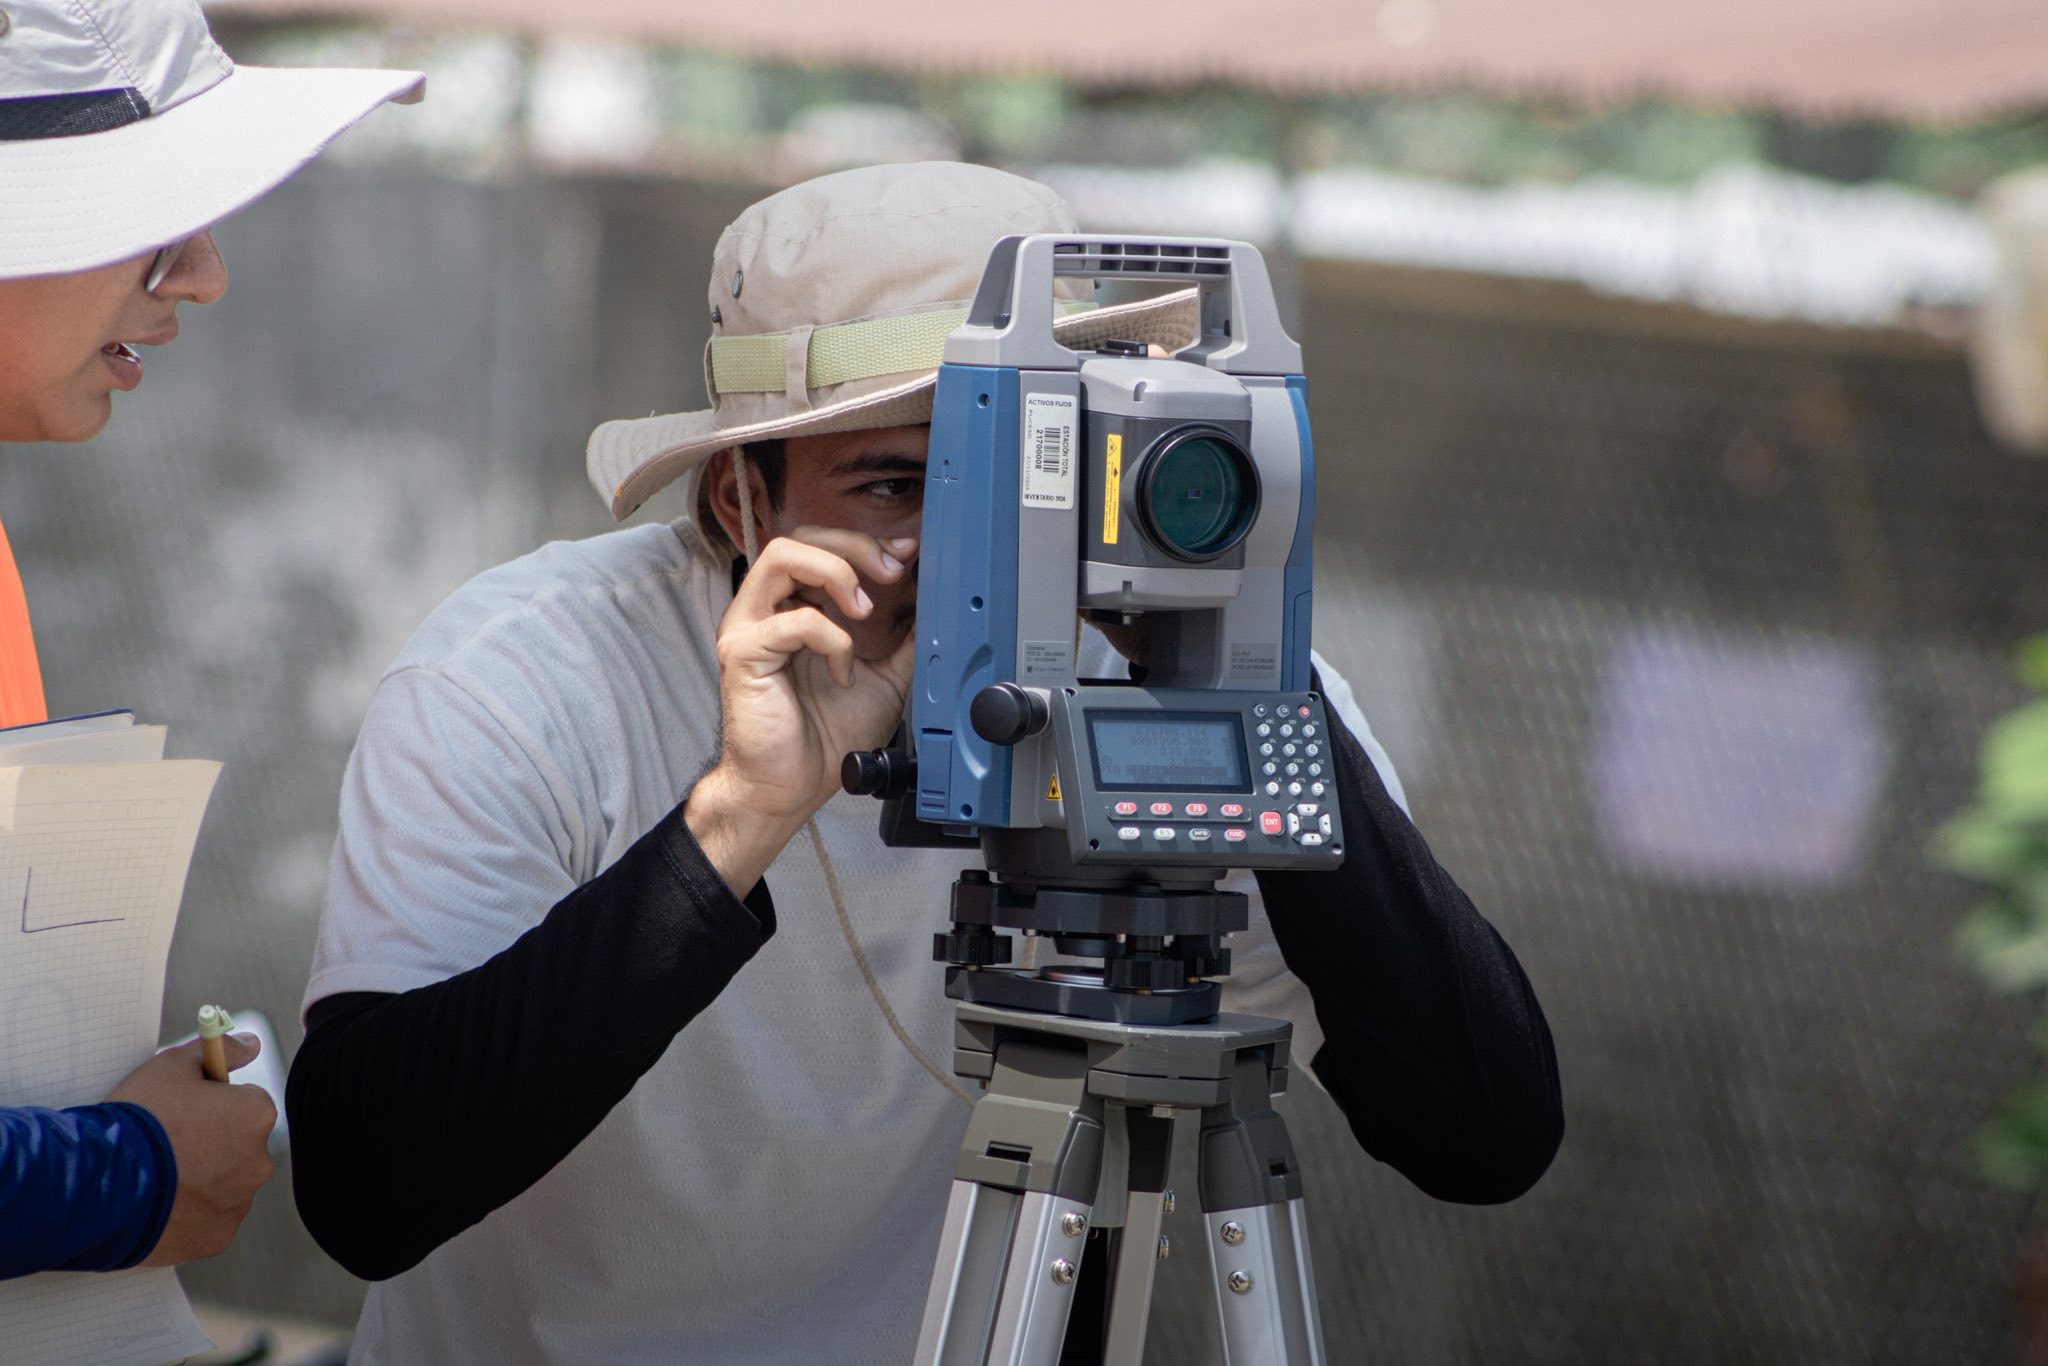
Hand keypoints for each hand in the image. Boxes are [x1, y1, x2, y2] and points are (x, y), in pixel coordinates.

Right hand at [107, 1033, 275, 1265]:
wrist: (100, 1182)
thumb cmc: (139, 1118)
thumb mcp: (172, 1065)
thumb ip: (219, 1050)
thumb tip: (252, 1043)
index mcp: (256, 1115)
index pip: (244, 1103)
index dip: (210, 1105)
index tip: (180, 1112)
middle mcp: (259, 1161)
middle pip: (237, 1147)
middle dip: (210, 1145)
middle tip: (165, 1147)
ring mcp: (238, 1203)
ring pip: (224, 1186)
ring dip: (201, 1182)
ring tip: (155, 1179)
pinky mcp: (216, 1238)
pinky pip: (207, 1221)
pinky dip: (188, 1216)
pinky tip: (158, 1205)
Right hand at [689, 526, 917, 890]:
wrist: (790, 788)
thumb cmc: (823, 737)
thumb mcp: (884, 678)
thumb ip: (902, 641)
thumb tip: (934, 607)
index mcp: (794, 607)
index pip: (821, 545)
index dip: (867, 542)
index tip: (908, 555)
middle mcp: (766, 609)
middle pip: (800, 535)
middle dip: (854, 545)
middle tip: (891, 572)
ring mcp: (749, 627)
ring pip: (782, 555)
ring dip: (835, 572)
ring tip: (864, 609)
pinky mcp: (742, 653)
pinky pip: (791, 621)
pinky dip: (831, 640)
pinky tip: (843, 672)